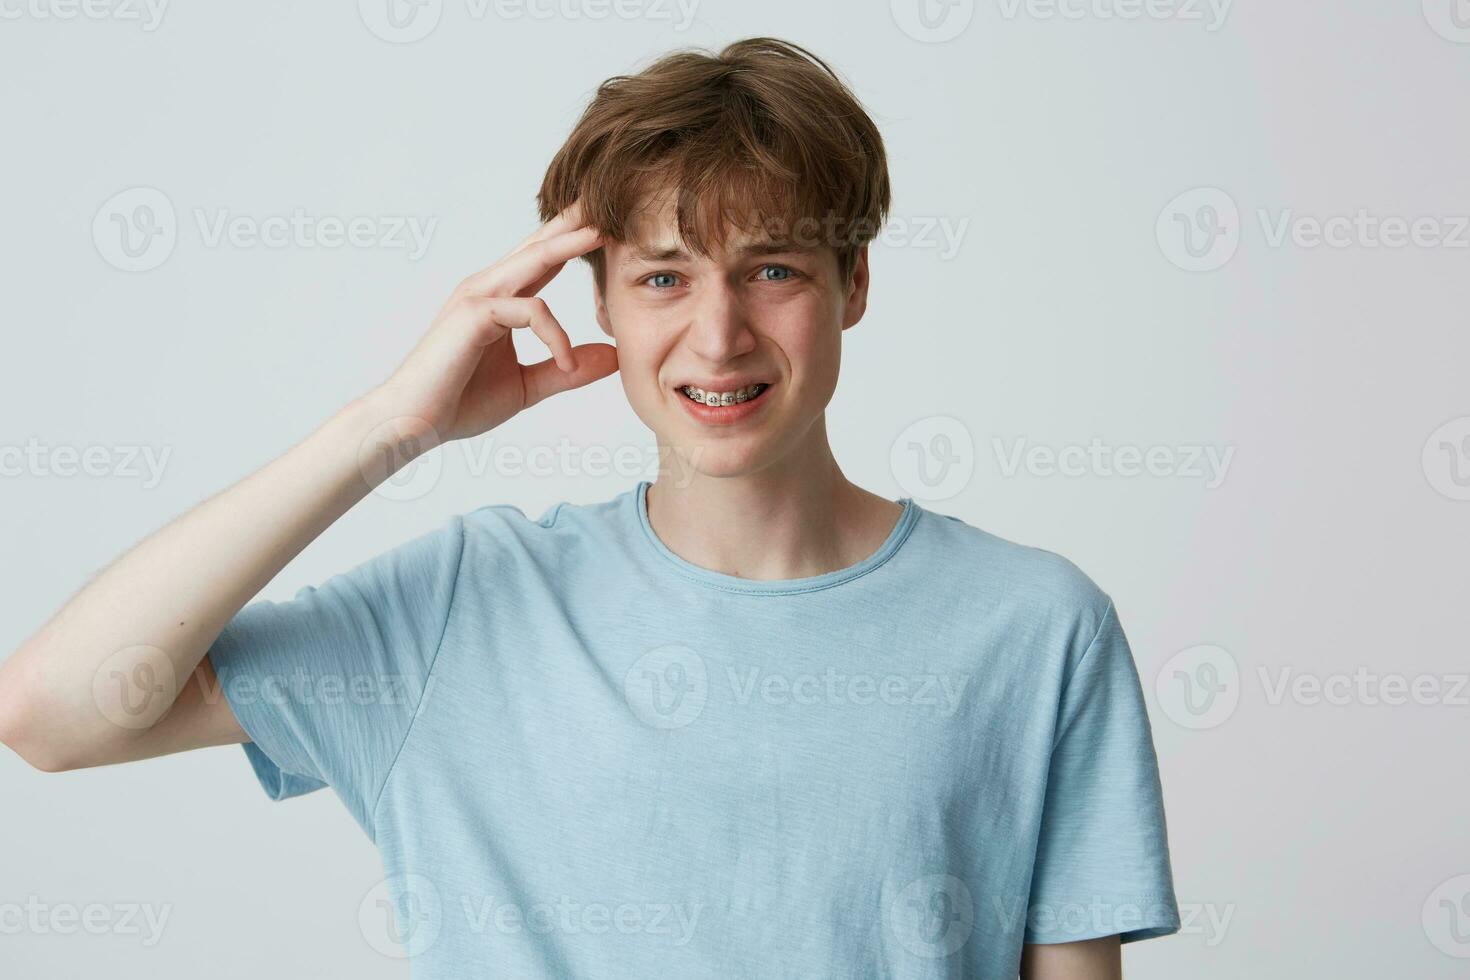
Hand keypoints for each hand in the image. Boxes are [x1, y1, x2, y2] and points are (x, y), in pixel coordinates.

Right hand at [369, 201, 617, 443]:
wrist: (413, 424)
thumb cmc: (460, 402)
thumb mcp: (527, 385)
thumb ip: (566, 370)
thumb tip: (612, 357)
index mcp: (499, 299)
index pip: (542, 260)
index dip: (573, 240)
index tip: (607, 227)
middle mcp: (487, 288)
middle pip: (539, 244)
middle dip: (574, 220)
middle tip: (609, 199)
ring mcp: (478, 296)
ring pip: (534, 259)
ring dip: (570, 243)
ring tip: (605, 233)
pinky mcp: (474, 314)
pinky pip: (531, 310)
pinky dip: (556, 335)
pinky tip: (568, 363)